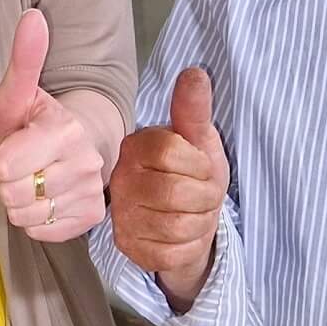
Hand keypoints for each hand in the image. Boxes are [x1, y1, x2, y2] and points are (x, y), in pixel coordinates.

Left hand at [0, 11, 99, 242]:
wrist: (74, 143)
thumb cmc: (35, 118)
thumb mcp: (19, 90)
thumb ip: (24, 58)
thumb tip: (32, 16)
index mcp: (65, 130)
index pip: (6, 167)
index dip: (2, 158)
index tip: (14, 144)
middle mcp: (85, 163)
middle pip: (14, 193)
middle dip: (10, 180)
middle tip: (23, 162)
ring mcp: (91, 192)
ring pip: (27, 215)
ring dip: (21, 201)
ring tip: (34, 178)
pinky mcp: (92, 216)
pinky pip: (43, 231)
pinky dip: (37, 219)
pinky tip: (46, 196)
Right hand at [107, 67, 229, 299]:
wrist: (189, 221)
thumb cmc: (195, 177)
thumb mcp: (200, 142)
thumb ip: (194, 110)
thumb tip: (196, 72)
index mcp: (137, 147)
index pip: (171, 152)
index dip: (200, 165)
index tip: (202, 168)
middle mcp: (121, 179)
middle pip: (176, 192)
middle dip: (205, 198)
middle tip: (203, 196)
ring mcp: (121, 215)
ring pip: (176, 225)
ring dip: (199, 223)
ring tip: (194, 214)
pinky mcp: (127, 247)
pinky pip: (170, 253)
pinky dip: (189, 247)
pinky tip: (183, 236)